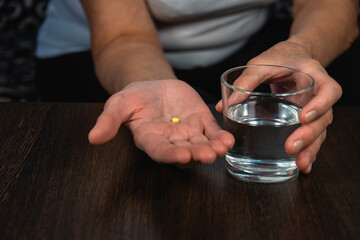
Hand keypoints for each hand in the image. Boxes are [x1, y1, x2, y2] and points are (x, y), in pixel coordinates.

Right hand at [89, 80, 234, 166]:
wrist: (153, 86)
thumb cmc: (134, 97)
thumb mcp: (118, 104)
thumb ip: (109, 121)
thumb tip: (93, 138)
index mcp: (150, 139)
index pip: (160, 151)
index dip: (170, 156)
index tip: (181, 157)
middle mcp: (171, 141)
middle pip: (185, 152)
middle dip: (197, 155)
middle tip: (208, 155)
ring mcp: (188, 133)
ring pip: (202, 145)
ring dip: (213, 148)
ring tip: (222, 147)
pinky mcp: (201, 122)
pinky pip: (212, 132)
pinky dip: (221, 136)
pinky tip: (228, 139)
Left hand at [216, 40, 341, 173]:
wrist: (291, 57)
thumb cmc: (278, 58)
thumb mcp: (260, 64)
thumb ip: (246, 81)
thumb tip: (225, 105)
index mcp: (313, 75)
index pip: (329, 90)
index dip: (321, 104)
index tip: (304, 117)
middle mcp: (318, 95)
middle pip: (325, 117)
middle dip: (309, 135)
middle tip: (291, 147)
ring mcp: (315, 109)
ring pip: (320, 131)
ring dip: (311, 148)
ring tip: (300, 164)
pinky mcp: (306, 119)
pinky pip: (311, 136)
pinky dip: (308, 151)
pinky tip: (302, 165)